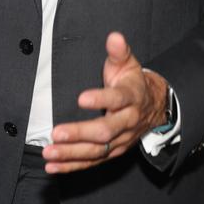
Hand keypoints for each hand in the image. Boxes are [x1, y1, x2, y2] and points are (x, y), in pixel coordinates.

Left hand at [43, 32, 167, 173]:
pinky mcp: (112, 152)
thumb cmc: (132, 82)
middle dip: (80, 133)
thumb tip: (114, 36)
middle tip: (56, 133)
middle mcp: (126, 122)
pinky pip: (91, 161)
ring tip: (48, 153)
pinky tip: (52, 166)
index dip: (101, 99)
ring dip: (71, 154)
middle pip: (105, 131)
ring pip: (96, 151)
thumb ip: (119, 51)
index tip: (81, 98)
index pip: (117, 99)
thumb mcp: (128, 64)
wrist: (154, 107)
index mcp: (131, 98)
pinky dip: (71, 166)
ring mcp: (120, 141)